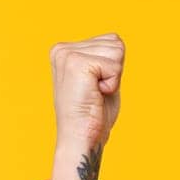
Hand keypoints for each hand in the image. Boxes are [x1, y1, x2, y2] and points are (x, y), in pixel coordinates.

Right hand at [49, 33, 124, 152]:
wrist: (80, 140)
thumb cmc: (92, 115)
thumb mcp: (100, 77)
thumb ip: (105, 56)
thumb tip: (116, 40)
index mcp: (64, 50)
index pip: (111, 40)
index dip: (113, 68)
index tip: (95, 87)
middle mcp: (62, 49)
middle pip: (116, 42)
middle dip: (114, 71)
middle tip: (96, 92)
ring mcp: (67, 55)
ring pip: (117, 51)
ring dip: (113, 78)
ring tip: (94, 94)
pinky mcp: (76, 64)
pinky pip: (115, 66)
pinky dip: (112, 84)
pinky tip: (95, 95)